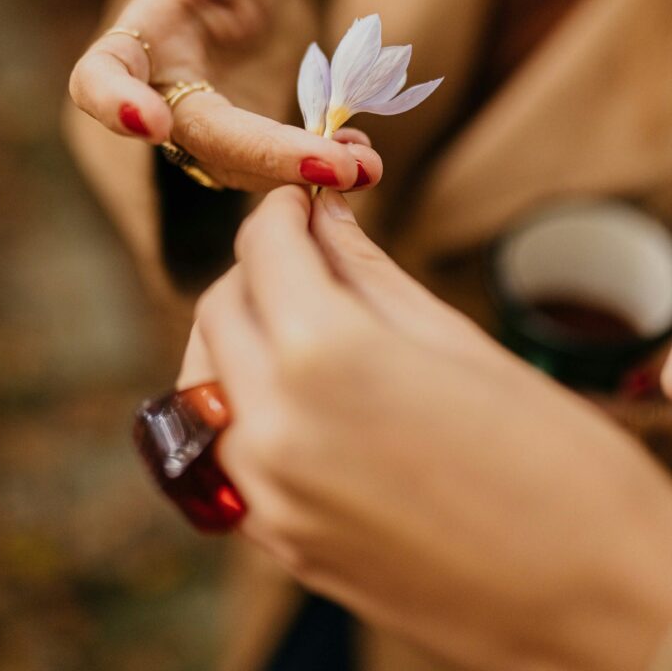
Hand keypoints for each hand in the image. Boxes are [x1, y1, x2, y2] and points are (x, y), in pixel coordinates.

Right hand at [68, 0, 381, 191]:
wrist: (269, 15)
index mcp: (134, 48)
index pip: (97, 80)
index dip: (116, 104)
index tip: (153, 123)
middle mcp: (157, 104)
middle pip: (199, 139)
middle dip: (267, 155)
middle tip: (336, 167)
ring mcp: (201, 140)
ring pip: (241, 170)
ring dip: (303, 172)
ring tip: (365, 165)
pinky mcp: (242, 162)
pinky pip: (273, 176)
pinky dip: (320, 169)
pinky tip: (363, 160)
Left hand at [189, 187, 671, 670]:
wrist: (597, 603)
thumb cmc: (558, 465)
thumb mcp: (458, 342)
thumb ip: (370, 274)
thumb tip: (326, 220)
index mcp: (324, 359)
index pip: (263, 250)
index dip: (280, 211)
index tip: (301, 201)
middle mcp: (274, 429)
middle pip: (220, 310)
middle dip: (256, 267)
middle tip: (307, 254)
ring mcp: (269, 498)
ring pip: (206, 382)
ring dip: (241, 335)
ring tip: (301, 320)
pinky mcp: (281, 544)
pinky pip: (229, 452)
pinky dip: (247, 404)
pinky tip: (303, 394)